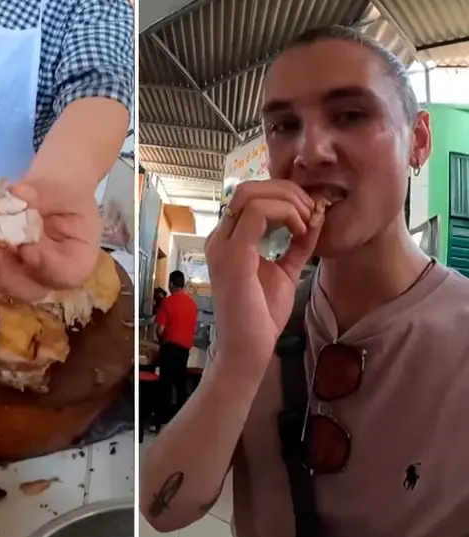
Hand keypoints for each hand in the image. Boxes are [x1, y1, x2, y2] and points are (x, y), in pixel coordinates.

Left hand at [0, 178, 101, 301]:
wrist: (52, 188)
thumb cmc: (65, 188)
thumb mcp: (63, 184)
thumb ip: (43, 192)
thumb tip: (20, 195)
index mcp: (80, 259)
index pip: (66, 275)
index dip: (45, 266)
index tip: (27, 247)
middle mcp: (52, 275)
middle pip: (29, 290)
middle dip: (4, 273)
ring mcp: (25, 274)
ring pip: (1, 281)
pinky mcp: (3, 265)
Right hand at [206, 180, 322, 371]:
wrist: (247, 349)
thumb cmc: (261, 316)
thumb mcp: (285, 272)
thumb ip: (296, 246)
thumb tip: (315, 219)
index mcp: (228, 240)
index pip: (250, 196)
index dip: (283, 196)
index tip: (310, 214)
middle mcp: (220, 237)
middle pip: (249, 187)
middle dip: (287, 191)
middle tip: (311, 211)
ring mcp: (223, 244)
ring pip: (252, 193)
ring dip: (288, 200)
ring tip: (307, 221)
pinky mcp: (233, 253)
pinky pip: (259, 212)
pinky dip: (286, 214)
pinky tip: (301, 231)